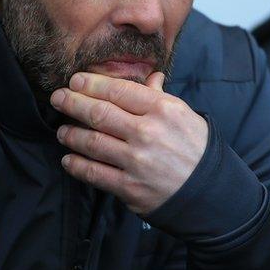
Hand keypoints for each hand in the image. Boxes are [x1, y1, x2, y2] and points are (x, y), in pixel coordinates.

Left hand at [50, 71, 208, 215]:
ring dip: (71, 134)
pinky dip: (77, 164)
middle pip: (99, 113)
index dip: (91, 84)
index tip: (75, 81)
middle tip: (57, 98)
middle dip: (72, 103)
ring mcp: (137, 161)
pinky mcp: (129, 187)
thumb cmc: (196, 149)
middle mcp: (148, 133)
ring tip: (62, 130)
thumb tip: (149, 76)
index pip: (118, 90)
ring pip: (92, 142)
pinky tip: (68, 158)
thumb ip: (160, 97)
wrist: (211, 193)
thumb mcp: (184, 116)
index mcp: (162, 109)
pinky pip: (94, 173)